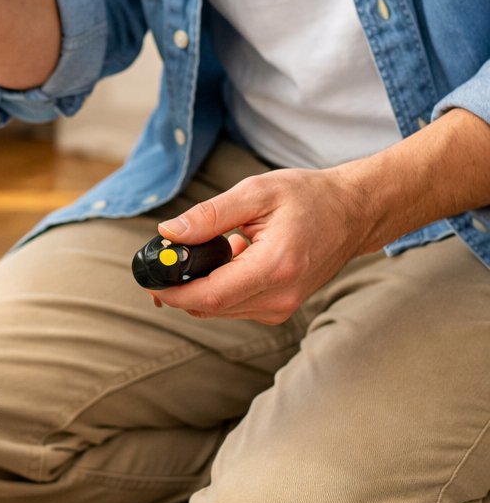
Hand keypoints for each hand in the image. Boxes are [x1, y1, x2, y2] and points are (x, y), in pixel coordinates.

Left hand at [150, 165, 371, 324]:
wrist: (353, 213)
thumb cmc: (309, 197)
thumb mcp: (256, 192)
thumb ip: (210, 214)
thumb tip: (169, 232)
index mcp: (274, 267)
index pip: (210, 296)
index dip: (174, 292)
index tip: (150, 278)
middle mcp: (280, 296)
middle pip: (210, 307)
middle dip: (180, 289)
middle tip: (165, 260)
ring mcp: (282, 307)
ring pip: (220, 310)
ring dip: (201, 287)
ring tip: (209, 249)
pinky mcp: (281, 308)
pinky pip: (236, 306)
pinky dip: (221, 288)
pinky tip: (231, 258)